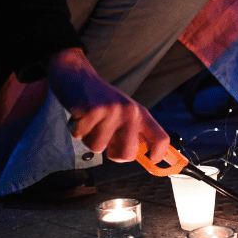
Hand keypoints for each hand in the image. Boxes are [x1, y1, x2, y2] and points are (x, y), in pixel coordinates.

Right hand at [46, 48, 168, 163]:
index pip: (161, 138)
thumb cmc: (101, 101)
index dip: (159, 154)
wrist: (77, 76)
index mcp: (140, 114)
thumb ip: (133, 133)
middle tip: (107, 143)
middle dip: (115, 155)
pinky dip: (76, 131)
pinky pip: (81, 137)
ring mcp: (111, 111)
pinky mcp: (91, 110)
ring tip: (90, 123)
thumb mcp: (124, 113)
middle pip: (128, 154)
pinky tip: (79, 116)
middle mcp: (129, 112)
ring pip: (98, 148)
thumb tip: (147, 157)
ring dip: (90, 139)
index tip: (152, 160)